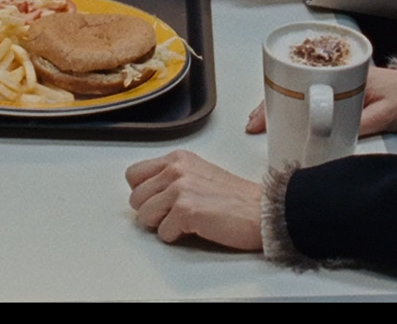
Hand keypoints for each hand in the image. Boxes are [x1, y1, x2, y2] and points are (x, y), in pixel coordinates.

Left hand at [125, 150, 263, 250]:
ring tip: (184, 222)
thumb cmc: (237, 198)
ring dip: (161, 225)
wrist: (262, 211)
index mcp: (178, 158)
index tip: (157, 200)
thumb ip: (173, 177)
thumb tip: (149, 193)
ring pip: (144, 216)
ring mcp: (179, 189)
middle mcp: (176, 170)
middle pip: (135, 198)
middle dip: (151, 212)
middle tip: (173, 215)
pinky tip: (194, 229)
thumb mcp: (199, 173)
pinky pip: (162, 233)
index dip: (144, 193)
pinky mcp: (185, 211)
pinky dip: (176, 237)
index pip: (134, 174)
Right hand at [245, 66, 396, 136]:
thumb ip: (362, 126)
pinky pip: (304, 94)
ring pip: (294, 89)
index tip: (265, 112)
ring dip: (276, 104)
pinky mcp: (334, 90)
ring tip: (260, 123)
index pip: (300, 78)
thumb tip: (333, 138)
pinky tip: (278, 117)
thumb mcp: (385, 114)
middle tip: (254, 123)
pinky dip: (289, 104)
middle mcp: (333, 70)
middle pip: (290, 83)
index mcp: (343, 69)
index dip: (277, 95)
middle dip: (268, 101)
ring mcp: (332, 80)